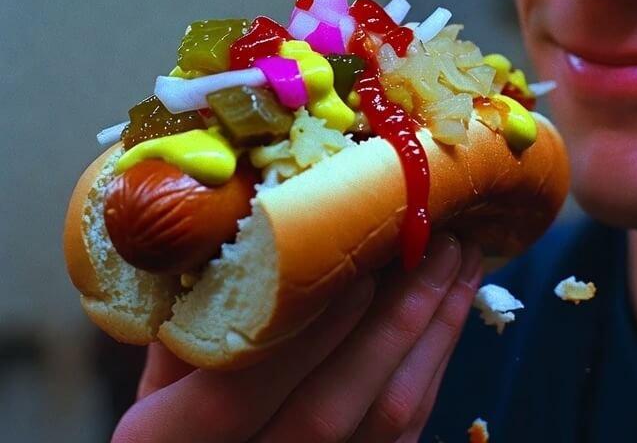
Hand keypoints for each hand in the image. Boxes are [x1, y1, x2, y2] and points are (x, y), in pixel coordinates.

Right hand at [111, 233, 482, 442]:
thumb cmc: (174, 431)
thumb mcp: (159, 380)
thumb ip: (196, 320)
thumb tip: (248, 229)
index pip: (236, 392)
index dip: (303, 331)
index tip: (357, 266)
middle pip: (328, 408)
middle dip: (392, 319)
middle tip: (436, 242)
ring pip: (382, 421)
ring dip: (431, 333)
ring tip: (460, 261)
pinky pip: (406, 432)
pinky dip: (434, 364)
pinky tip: (451, 311)